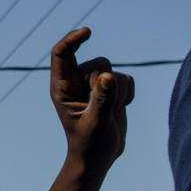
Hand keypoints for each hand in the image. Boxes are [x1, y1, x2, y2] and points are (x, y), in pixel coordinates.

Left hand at [49, 27, 132, 169]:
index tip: (87, 32)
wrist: (99, 158)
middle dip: (106, 82)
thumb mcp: (96, 123)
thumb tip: (108, 76)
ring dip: (119, 92)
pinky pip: (127, 79)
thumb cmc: (90, 144)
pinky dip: (128, 95)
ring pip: (114, 71)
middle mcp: (76, 82)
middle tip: (102, 108)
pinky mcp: (111, 89)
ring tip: (109, 112)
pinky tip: (118, 110)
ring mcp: (94, 85)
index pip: (62, 54)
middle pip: (97, 63)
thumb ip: (102, 99)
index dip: (73, 40)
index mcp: (62, 88)